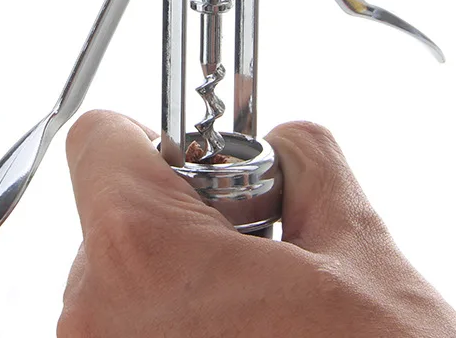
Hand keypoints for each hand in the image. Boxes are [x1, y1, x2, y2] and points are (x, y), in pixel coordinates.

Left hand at [58, 111, 455, 336]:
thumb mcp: (361, 250)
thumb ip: (310, 164)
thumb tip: (288, 145)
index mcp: (142, 254)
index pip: (100, 140)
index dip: (151, 137)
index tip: (192, 162)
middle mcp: (94, 320)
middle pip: (114, 214)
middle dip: (182, 217)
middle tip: (254, 252)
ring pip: (119, 280)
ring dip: (179, 279)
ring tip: (256, 315)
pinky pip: (124, 332)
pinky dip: (172, 325)